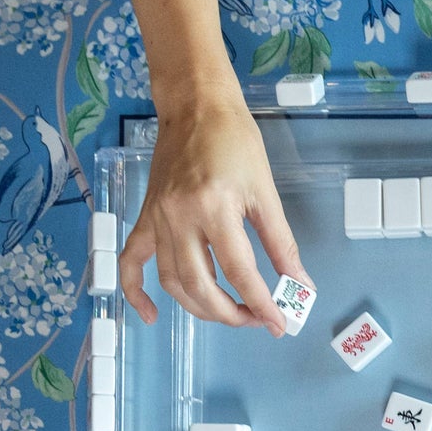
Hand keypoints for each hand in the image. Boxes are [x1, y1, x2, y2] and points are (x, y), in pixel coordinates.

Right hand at [119, 87, 311, 338]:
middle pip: (200, 285)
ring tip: (227, 316)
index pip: (239, 272)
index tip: (279, 324)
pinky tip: (151, 316)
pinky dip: (136, 292)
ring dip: (198, 308)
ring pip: (171, 281)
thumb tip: (300, 285)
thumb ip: (282, 243)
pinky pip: (132, 261)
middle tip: (256, 321)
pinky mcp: (146, 217)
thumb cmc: (235, 141)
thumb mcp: (265, 191)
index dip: (261, 304)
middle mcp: (179, 218)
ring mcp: (158, 219)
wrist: (195, 106)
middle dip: (230, 313)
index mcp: (214, 208)